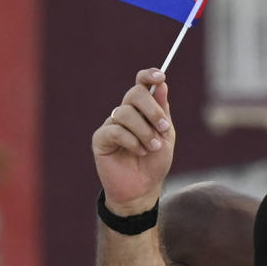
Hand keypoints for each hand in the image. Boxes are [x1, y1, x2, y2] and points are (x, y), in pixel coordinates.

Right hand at [92, 69, 175, 216]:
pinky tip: (139, 151)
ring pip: (125, 113)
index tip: (161, 77)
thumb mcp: (165, 136)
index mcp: (142, 110)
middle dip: (152, 110)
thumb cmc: (154, 163)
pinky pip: (115, 130)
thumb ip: (163, 111)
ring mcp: (111, 125)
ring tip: (152, 148)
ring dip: (144, 131)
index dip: (149, 76)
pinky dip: (131, 140)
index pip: (141, 84)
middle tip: (163, 128)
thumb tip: (162, 84)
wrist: (143, 189)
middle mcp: (125, 113)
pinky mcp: (101, 139)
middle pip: (134, 94)